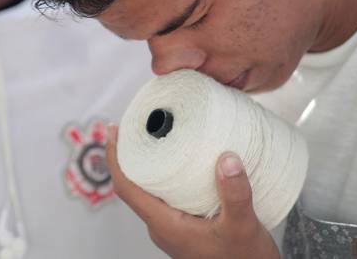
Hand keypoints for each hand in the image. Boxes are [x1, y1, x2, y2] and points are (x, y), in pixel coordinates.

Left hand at [106, 125, 279, 258]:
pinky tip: (183, 165)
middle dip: (131, 155)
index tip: (113, 131)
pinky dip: (168, 178)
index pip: (124, 187)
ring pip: (152, 192)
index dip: (114, 157)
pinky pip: (167, 199)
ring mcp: (172, 229)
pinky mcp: (185, 229)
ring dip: (150, 167)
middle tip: (136, 127)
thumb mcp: (243, 227)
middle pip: (134, 185)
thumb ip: (234, 194)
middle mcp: (162, 227)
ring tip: (159, 139)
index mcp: (164, 225)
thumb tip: (227, 159)